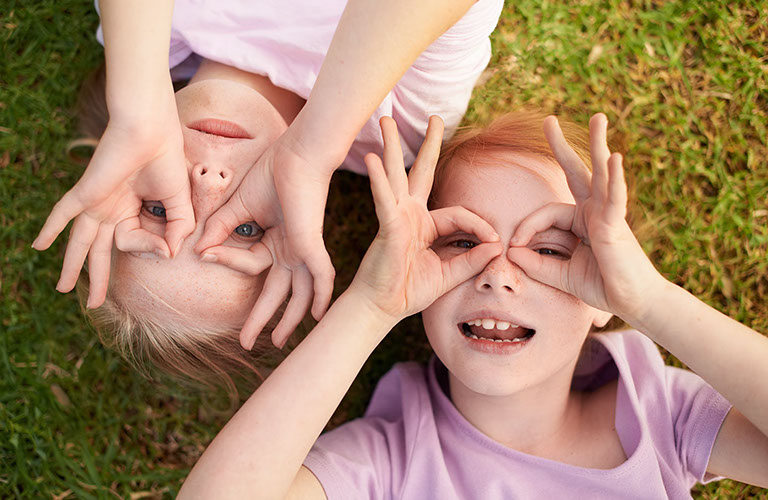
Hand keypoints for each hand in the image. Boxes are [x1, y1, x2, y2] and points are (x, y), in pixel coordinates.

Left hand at [32, 97, 194, 308]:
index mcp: (132, 210)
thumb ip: (179, 228)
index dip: (151, 249)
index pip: (134, 241)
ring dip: (71, 266)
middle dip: (96, 278)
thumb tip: (170, 255)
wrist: (151, 132)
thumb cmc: (167, 161)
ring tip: (61, 289)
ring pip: (80, 241)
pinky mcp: (86, 193)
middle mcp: (111, 209)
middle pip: (100, 251)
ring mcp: (96, 202)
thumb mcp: (180, 203)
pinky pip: (63, 213)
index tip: (166, 247)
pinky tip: (37, 246)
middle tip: (93, 304)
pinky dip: (50, 229)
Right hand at [194, 135, 336, 349]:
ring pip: (299, 293)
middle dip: (262, 319)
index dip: (227, 261)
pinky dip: (321, 296)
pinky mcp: (314, 245)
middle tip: (247, 343)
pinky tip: (318, 315)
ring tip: (279, 342)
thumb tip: (199, 250)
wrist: (296, 155)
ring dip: (289, 319)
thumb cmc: (271, 174)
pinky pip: (321, 276)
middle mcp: (292, 250)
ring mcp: (305, 249)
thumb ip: (221, 229)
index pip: (249, 265)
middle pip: (277, 292)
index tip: (205, 253)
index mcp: (276, 242)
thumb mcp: (239, 208)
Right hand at [350, 116, 501, 321]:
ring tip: (385, 120)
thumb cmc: (410, 291)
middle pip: (420, 172)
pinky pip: (384, 199)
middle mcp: (409, 215)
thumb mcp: (449, 274)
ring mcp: (396, 217)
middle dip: (428, 144)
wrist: (383, 308)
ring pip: (396, 175)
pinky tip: (372, 158)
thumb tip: (497, 245)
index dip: (479, 225)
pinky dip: (379, 180)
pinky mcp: (386, 226)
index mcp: (424, 225)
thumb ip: (472, 259)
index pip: (458, 213)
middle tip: (435, 118)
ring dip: (391, 147)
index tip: (495, 241)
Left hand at [507, 113, 664, 323]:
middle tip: (549, 120)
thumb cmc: (602, 285)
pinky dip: (615, 178)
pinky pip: (615, 198)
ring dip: (598, 144)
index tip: (514, 247)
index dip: (526, 227)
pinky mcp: (617, 225)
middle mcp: (595, 211)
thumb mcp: (561, 274)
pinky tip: (614, 158)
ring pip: (601, 174)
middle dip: (562, 146)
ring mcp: (608, 214)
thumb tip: (511, 252)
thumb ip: (536, 263)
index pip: (547, 212)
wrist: (632, 302)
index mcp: (582, 220)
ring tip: (598, 117)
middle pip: (577, 171)